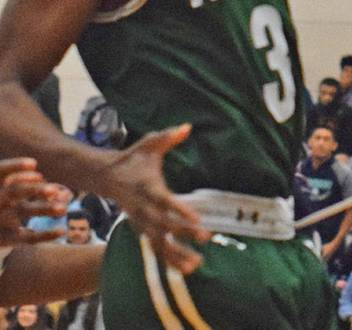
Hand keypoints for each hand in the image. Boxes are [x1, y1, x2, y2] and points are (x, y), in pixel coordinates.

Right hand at [0, 158, 66, 245]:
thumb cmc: (5, 202)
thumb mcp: (9, 188)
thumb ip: (28, 183)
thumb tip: (55, 185)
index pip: (0, 171)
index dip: (14, 166)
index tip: (33, 164)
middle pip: (13, 192)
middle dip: (33, 189)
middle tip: (53, 190)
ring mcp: (1, 220)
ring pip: (23, 211)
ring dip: (44, 208)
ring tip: (63, 209)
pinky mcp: (7, 239)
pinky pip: (27, 238)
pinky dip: (45, 235)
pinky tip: (62, 231)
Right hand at [99, 124, 209, 273]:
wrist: (103, 175)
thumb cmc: (132, 157)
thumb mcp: (149, 143)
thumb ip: (168, 137)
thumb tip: (187, 126)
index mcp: (147, 187)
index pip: (165, 202)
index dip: (180, 211)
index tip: (197, 219)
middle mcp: (143, 207)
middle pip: (163, 225)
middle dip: (184, 234)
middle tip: (206, 238)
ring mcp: (140, 220)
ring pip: (158, 242)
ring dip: (176, 254)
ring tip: (196, 265)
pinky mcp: (140, 228)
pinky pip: (155, 246)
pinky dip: (168, 258)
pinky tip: (186, 268)